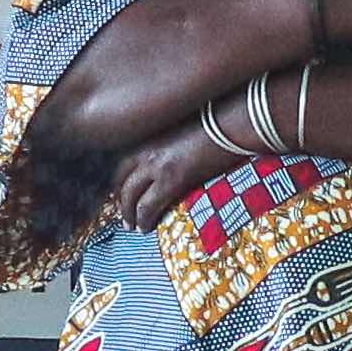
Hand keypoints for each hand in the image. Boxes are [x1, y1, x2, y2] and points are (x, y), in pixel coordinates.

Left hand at [108, 116, 229, 236]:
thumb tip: (168, 163)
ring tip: (132, 226)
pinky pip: (147, 205)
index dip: (119, 182)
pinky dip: (143, 219)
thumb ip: (168, 146)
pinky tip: (145, 228)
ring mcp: (156, 163)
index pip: (123, 163)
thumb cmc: (215, 126)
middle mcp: (146, 148)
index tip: (121, 194)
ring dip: (128, 213)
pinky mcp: (171, 178)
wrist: (232, 123)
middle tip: (124, 215)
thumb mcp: (182, 133)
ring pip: (130, 195)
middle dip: (120, 200)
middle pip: (121, 180)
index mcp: (149, 136)